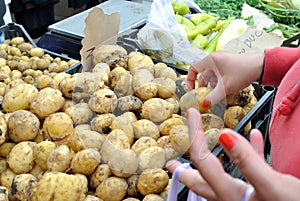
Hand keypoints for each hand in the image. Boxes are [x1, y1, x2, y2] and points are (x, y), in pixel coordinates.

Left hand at [166, 108, 299, 200]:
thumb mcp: (273, 187)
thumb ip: (248, 161)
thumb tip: (225, 136)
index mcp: (229, 194)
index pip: (202, 160)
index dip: (194, 135)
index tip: (191, 115)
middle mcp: (231, 198)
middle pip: (201, 180)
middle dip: (185, 170)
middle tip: (170, 164)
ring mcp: (244, 197)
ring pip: (223, 176)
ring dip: (213, 160)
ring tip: (202, 153)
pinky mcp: (261, 194)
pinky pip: (251, 172)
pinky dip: (250, 154)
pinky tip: (255, 137)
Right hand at [187, 51, 263, 105]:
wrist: (261, 67)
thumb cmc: (243, 73)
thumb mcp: (225, 88)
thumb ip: (213, 97)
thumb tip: (204, 104)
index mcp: (211, 60)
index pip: (193, 68)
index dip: (189, 79)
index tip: (192, 89)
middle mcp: (215, 57)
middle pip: (202, 71)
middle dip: (202, 84)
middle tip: (203, 94)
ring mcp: (223, 58)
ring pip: (210, 72)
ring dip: (210, 83)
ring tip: (215, 92)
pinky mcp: (229, 61)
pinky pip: (218, 71)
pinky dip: (217, 79)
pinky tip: (223, 87)